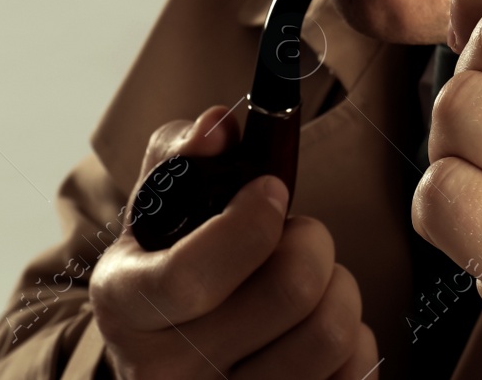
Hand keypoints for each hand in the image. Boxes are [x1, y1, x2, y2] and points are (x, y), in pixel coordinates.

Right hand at [90, 106, 378, 379]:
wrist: (169, 355)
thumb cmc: (172, 262)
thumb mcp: (158, 208)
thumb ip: (182, 154)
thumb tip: (219, 125)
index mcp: (126, 305)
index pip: (192, 276)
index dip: (250, 224)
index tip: (272, 191)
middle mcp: (165, 372)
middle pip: (288, 292)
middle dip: (312, 241)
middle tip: (297, 235)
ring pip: (330, 333)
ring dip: (339, 287)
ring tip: (312, 280)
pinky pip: (354, 372)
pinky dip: (355, 338)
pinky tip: (318, 326)